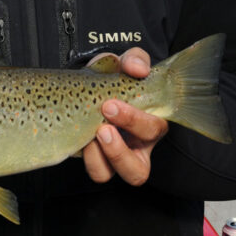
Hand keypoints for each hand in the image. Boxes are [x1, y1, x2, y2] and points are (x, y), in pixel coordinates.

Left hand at [82, 48, 168, 185]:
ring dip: (107, 159)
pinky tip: (81, 140)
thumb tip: (138, 68)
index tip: (110, 104)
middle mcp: (139, 145)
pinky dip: (91, 159)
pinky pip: (100, 172)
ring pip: (125, 175)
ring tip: (92, 136)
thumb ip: (134, 60)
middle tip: (99, 124)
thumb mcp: (123, 63)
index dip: (135, 121)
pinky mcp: (100, 161)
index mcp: (151, 121)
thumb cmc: (114, 77)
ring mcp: (119, 157)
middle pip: (140, 166)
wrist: (91, 83)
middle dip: (118, 146)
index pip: (154, 129)